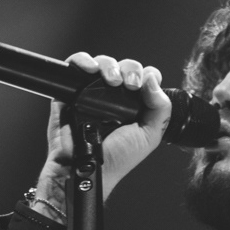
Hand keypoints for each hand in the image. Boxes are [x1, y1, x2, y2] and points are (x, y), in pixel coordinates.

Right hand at [34, 53, 171, 211]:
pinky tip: (90, 70)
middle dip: (130, 69)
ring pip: (102, 62)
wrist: (85, 168)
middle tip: (128, 84)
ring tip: (110, 79)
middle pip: (125, 66)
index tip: (141, 87)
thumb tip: (152, 79)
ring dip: (108, 64)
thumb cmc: (116, 158)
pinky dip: (82, 60)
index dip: (146, 75)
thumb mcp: (149, 136)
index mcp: (134, 106)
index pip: (145, 78)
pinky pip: (75, 65)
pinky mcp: (69, 91)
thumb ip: (160, 109)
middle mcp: (114, 97)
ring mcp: (92, 93)